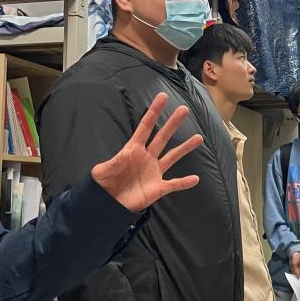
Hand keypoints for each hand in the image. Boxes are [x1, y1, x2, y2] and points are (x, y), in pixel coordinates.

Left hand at [91, 93, 202, 212]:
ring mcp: (153, 172)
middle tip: (184, 109)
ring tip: (199, 138)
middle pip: (162, 137)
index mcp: (132, 150)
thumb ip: (107, 165)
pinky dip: (184, 183)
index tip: (162, 97)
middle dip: (172, 123)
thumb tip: (110, 162)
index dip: (153, 112)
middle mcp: (146, 157)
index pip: (145, 127)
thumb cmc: (104, 185)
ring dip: (185, 148)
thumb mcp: (101, 172)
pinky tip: (195, 179)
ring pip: (172, 157)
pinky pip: (173, 184)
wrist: (110, 203)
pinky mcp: (158, 188)